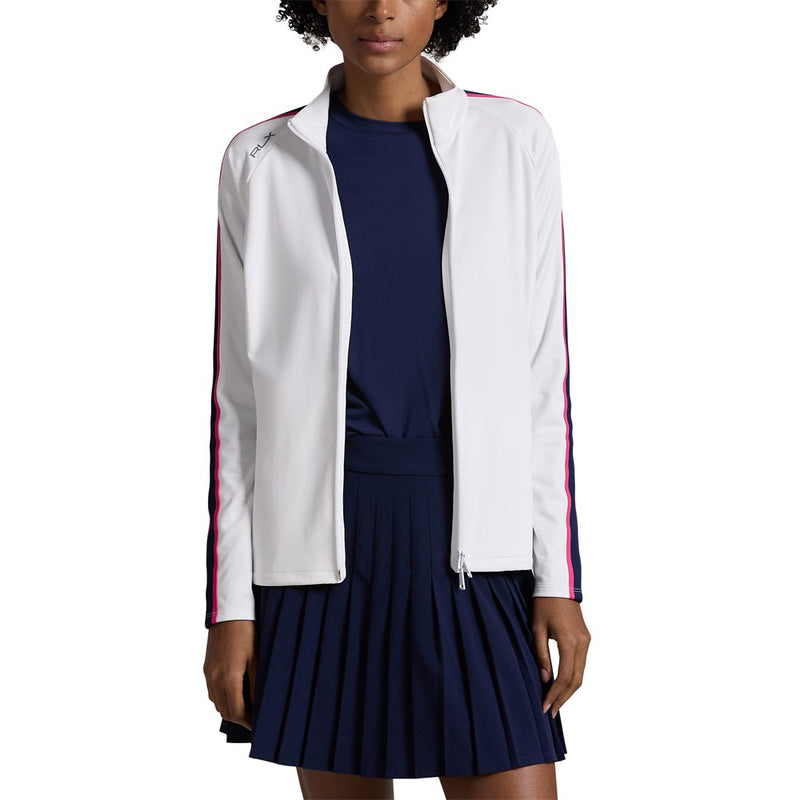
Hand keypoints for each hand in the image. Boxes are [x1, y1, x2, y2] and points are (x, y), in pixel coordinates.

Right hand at [203, 619, 256, 728]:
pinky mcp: (207, 667)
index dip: (248, 722)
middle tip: (256, 719)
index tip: (260, 725)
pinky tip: (236, 693)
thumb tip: (259, 705)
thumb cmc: (247, 631)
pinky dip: (223, 698)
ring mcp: (208, 673)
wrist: (228, 611)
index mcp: (228, 678)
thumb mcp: (257, 658)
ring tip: (248, 707)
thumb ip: (256, 684)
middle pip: (225, 711)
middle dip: (240, 718)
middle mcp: (214, 678)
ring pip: (217, 702)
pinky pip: (212, 691)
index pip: (236, 712)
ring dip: (230, 709)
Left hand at [530, 597, 590, 717]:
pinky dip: (573, 677)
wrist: (558, 584)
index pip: (565, 677)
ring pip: (581, 674)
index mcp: (569, 641)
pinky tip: (562, 684)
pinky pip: (581, 664)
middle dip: (563, 698)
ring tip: (555, 702)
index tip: (545, 706)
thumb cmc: (543, 604)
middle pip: (577, 680)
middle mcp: (582, 644)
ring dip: (569, 690)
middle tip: (550, 711)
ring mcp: (586, 641)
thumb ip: (541, 655)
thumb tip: (545, 679)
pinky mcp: (585, 639)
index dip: (555, 694)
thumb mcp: (536, 629)